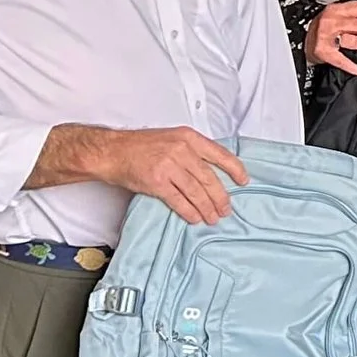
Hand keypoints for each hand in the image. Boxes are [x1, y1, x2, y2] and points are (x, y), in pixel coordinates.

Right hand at [98, 127, 249, 226]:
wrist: (112, 151)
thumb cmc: (141, 146)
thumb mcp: (173, 138)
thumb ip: (193, 150)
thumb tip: (213, 169)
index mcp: (189, 138)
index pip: (220, 154)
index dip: (235, 169)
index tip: (244, 180)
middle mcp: (182, 150)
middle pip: (210, 178)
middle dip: (221, 197)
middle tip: (226, 210)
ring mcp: (169, 166)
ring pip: (196, 192)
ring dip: (207, 208)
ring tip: (213, 218)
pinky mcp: (156, 182)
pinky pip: (178, 201)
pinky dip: (189, 211)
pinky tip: (195, 218)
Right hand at [305, 0, 356, 76]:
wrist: (299, 40)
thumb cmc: (320, 28)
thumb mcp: (334, 16)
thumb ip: (352, 15)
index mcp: (337, 9)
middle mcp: (332, 20)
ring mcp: (326, 36)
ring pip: (352, 40)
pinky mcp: (323, 51)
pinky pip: (341, 60)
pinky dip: (353, 67)